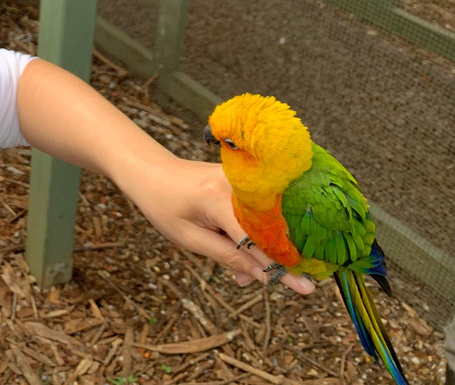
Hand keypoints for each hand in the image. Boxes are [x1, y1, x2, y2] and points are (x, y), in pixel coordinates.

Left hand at [123, 157, 314, 294]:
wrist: (153, 171)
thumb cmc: (164, 205)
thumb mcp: (188, 238)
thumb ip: (228, 256)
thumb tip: (265, 277)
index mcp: (216, 197)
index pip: (257, 238)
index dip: (279, 266)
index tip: (306, 288)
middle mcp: (237, 183)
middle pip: (270, 229)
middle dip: (268, 260)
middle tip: (245, 281)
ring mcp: (245, 178)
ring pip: (270, 222)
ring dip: (261, 249)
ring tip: (239, 269)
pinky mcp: (248, 179)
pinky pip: (264, 212)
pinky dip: (258, 233)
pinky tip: (242, 247)